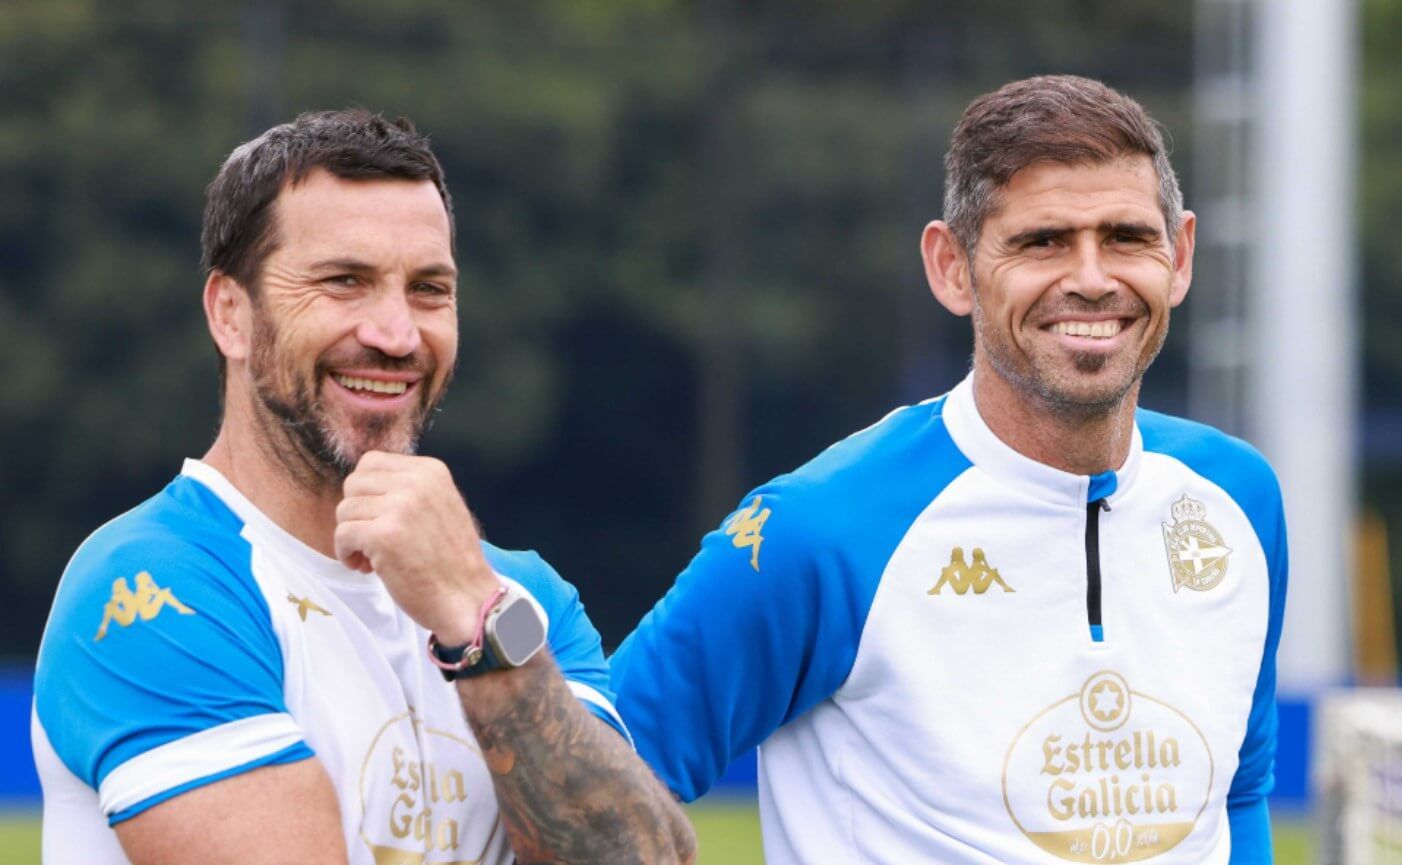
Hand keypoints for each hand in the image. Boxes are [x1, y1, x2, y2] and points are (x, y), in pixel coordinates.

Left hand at [334, 451, 498, 643]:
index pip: (372, 462)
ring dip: (352, 536)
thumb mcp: (441, 505)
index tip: (380, 517)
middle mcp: (416, 482)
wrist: (468, 599)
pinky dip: (347, 554)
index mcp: (431, 471)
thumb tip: (365, 484)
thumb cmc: (452, 561)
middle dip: (357, 512)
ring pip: (344, 510)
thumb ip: (410, 489)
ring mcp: (399, 507)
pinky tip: (368, 568)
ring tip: (373, 557)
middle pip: (353, 483)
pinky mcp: (383, 535)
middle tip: (374, 539)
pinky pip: (342, 535)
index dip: (367, 492)